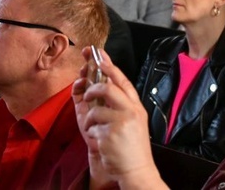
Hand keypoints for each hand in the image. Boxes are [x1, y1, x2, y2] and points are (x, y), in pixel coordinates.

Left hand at [72, 48, 167, 189]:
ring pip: (95, 110)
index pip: (122, 81)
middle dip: (93, 88)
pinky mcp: (110, 135)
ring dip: (89, 120)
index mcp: (135, 106)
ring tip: (93, 128)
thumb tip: (101, 84)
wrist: (136, 170)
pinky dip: (91, 134)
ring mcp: (121, 122)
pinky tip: (100, 142)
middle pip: (107, 88)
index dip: (109, 66)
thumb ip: (118, 104)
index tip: (98, 55)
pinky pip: (92, 127)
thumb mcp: (131, 121)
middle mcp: (130, 111)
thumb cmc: (130, 146)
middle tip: (87, 93)